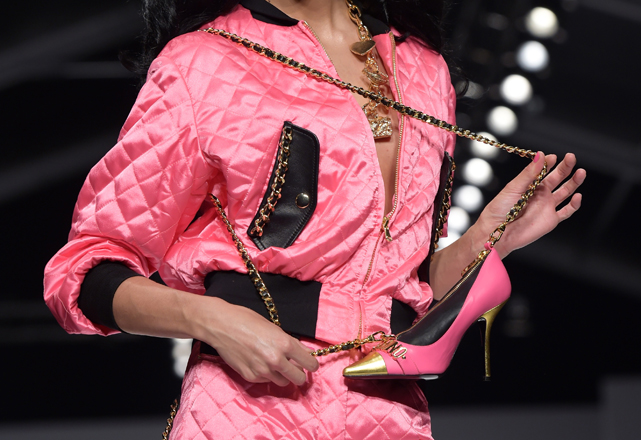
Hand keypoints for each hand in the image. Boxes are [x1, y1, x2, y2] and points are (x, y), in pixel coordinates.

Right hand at [189, 297, 319, 386]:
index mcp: (285, 344)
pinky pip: (266, 381)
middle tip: (294, 366)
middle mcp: (276, 360)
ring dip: (282, 374)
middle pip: (299, 378)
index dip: (311, 363)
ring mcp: (262, 370)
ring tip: (273, 362)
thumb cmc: (246, 320)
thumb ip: (292, 342)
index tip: (309, 363)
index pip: (310, 363)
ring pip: (283, 382)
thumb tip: (306, 352)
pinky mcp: (250, 377)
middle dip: (299, 373)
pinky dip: (266, 374)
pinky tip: (259, 362)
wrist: (221, 325)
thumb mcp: (274, 327)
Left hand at [475, 151, 585, 257]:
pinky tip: (577, 196)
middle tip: (571, 157)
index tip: (553, 156)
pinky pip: (566, 211)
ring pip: (565, 192)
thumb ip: (529, 173)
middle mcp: (541, 194)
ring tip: (580, 172)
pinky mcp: (551, 219)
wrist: (497, 231)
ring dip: (574, 182)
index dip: (549, 162)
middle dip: (565, 167)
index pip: (544, 170)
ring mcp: (547, 206)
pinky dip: (574, 204)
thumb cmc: (499, 209)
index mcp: (530, 185)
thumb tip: (540, 155)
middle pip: (557, 178)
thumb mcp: (513, 188)